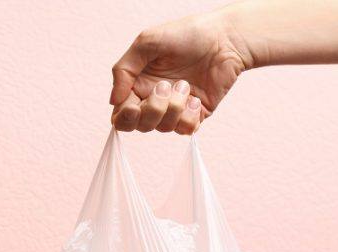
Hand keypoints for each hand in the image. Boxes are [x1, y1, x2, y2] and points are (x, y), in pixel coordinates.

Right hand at [110, 10, 247, 134]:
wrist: (224, 39)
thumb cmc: (185, 35)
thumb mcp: (147, 43)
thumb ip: (123, 70)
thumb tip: (113, 101)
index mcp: (138, 84)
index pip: (122, 114)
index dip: (125, 117)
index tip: (134, 107)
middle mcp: (155, 100)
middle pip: (141, 125)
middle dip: (153, 110)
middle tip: (165, 87)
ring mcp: (175, 109)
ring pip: (164, 128)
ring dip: (174, 107)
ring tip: (185, 84)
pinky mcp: (195, 115)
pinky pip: (185, 129)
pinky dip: (189, 116)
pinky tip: (195, 97)